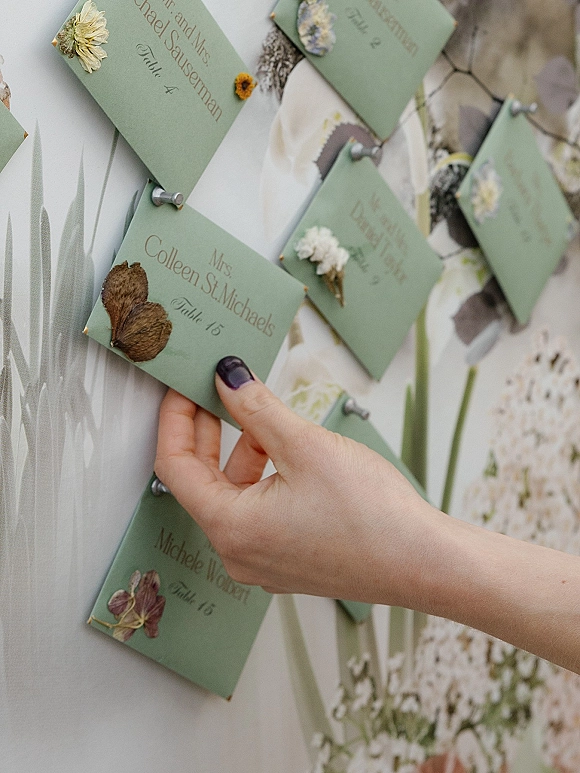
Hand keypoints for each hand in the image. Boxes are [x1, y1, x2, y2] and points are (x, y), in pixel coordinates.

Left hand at [154, 356, 440, 604]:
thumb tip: (226, 378)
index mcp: (231, 528)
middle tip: (215, 391)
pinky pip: (257, 511)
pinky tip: (289, 452)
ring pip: (233, 494)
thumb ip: (256, 408)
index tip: (184, 389)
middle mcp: (239, 552)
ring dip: (241, 452)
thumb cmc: (372, 515)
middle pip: (201, 482)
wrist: (424, 563)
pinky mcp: (288, 560)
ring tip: (266, 419)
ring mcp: (264, 561)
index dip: (175, 420)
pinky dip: (263, 476)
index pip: (175, 467)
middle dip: (206, 432)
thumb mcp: (305, 446)